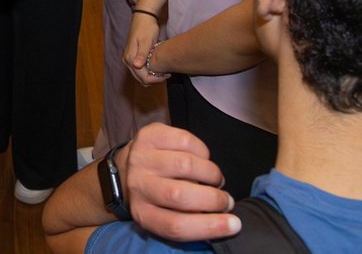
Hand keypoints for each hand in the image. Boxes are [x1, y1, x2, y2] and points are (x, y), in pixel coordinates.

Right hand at [123, 10, 166, 85]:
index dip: (154, 79)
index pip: (142, 77)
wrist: (143, 19)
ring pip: (140, 77)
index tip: (165, 75)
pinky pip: (139, 71)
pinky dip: (148, 73)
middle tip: (165, 74)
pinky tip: (156, 67)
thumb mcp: (146, 41)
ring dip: (151, 77)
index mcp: (130, 58)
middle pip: (140, 79)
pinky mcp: (132, 58)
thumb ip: (141, 54)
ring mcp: (129, 60)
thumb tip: (136, 65)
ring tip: (162, 71)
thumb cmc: (146, 28)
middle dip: (153, 79)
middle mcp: (127, 61)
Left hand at [124, 123, 238, 240]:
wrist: (127, 167)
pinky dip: (203, 151)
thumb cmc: (156, 195)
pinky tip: (203, 159)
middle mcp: (138, 186)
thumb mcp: (165, 213)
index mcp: (143, 213)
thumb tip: (224, 220)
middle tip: (226, 200)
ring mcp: (141, 158)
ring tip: (215, 180)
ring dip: (211, 173)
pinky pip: (184, 140)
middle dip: (213, 199)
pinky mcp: (149, 135)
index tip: (234, 224)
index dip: (209, 227)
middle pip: (179, 195)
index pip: (175, 225)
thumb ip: (188, 218)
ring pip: (185, 165)